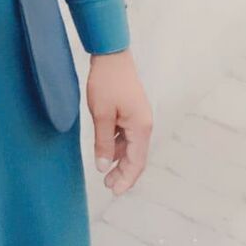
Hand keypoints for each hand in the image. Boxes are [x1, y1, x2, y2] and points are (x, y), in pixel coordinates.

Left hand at [86, 48, 152, 195]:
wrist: (111, 54)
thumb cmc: (106, 82)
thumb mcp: (101, 115)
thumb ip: (104, 143)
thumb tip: (104, 167)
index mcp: (141, 127)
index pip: (137, 162)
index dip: (126, 179)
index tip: (114, 191)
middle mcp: (144, 124)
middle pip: (136, 156)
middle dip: (124, 173)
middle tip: (108, 186)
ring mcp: (139, 116)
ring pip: (131, 146)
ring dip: (120, 159)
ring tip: (105, 170)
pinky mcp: (132, 110)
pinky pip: (127, 134)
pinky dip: (118, 145)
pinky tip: (106, 148)